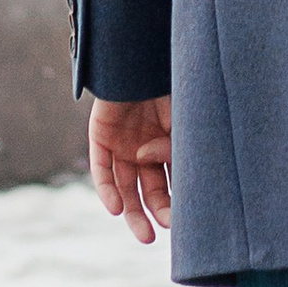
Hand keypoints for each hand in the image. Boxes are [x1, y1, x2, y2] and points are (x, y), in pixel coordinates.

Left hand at [88, 94, 172, 244]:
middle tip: (165, 231)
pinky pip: (101, 169)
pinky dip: (107, 190)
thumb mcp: (182, 116)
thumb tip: (147, 160)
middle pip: (149, 189)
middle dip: (157, 212)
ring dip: (132, 211)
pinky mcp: (100, 137)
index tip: (187, 221)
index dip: (178, 200)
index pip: (173, 180)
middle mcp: (145, 147)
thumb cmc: (169, 80)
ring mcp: (122, 144)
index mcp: (169, 143)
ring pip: (125, 186)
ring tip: (144, 234)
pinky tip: (116, 209)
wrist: (140, 52)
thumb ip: (171, 142)